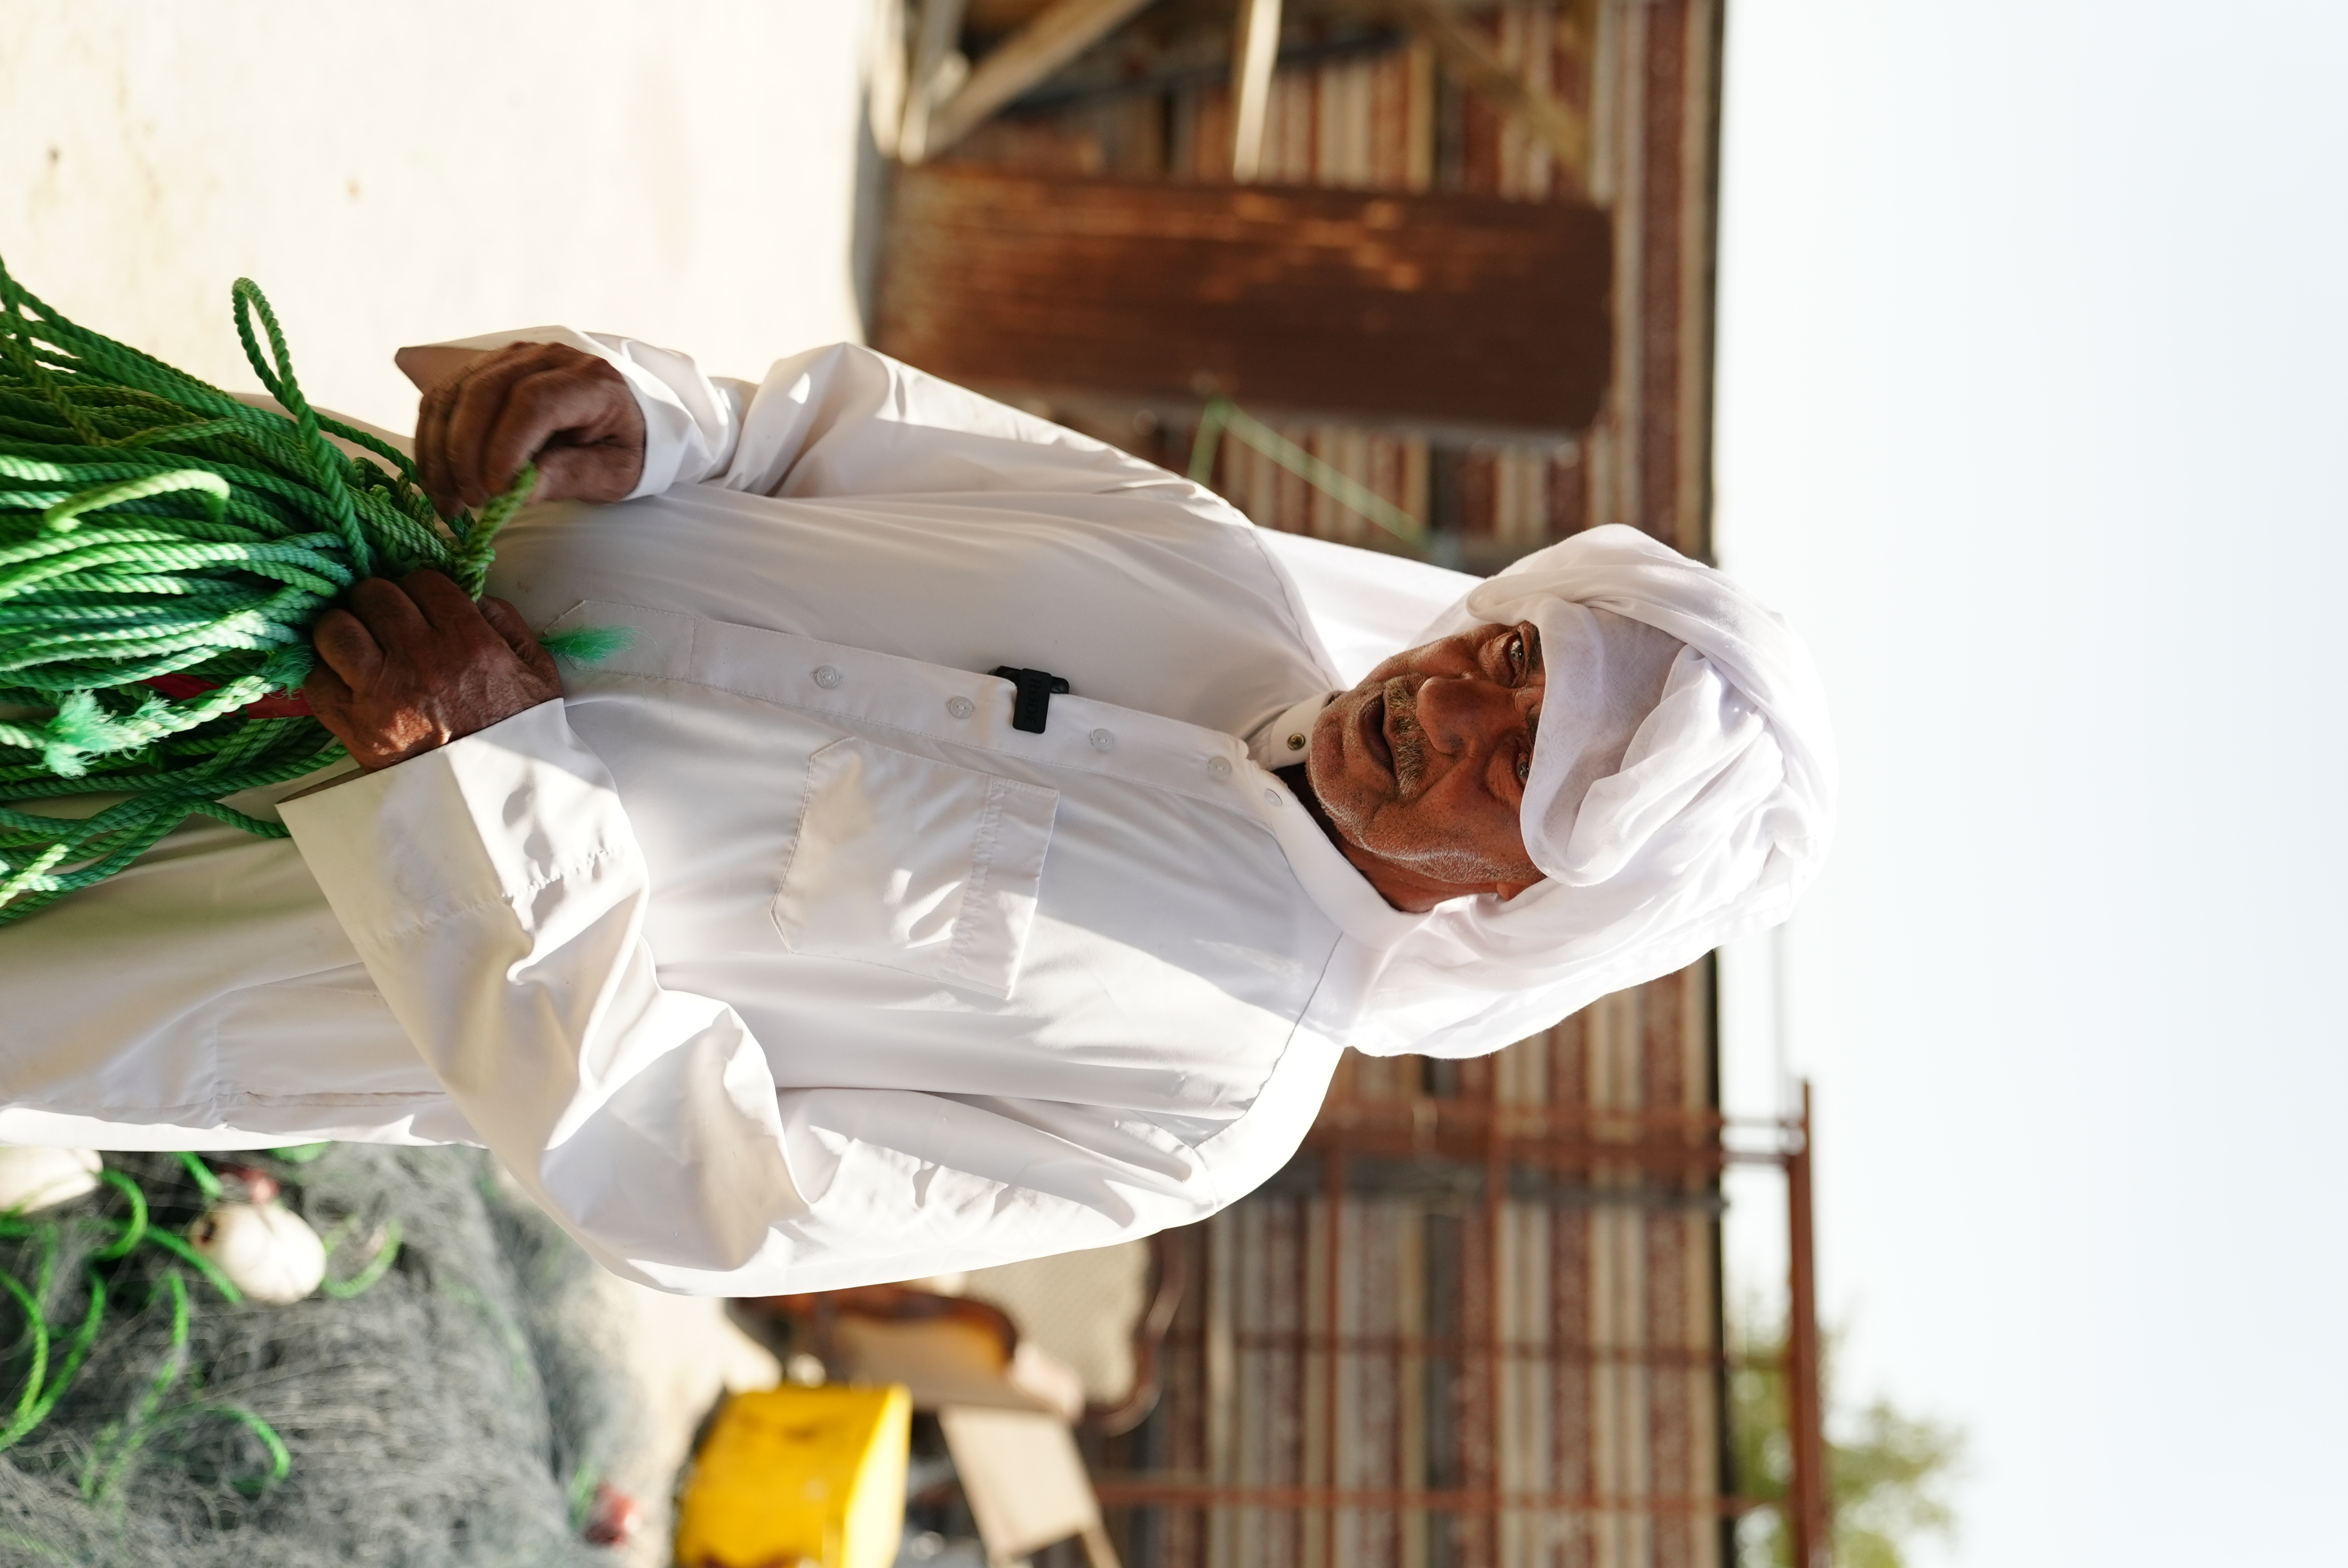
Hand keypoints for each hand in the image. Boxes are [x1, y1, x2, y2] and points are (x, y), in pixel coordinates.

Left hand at [305, 571, 562, 770]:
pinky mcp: (354, 726)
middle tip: (384, 622)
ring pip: (335, 629)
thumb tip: (473, 597)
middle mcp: (420, 658)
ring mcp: (381, 692)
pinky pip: (317, 680)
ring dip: (342, 630)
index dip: (418, 589)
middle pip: (372, 595)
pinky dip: (326, 676)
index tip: (420, 605)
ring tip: (356, 644)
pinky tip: (345, 682)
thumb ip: (509, 625)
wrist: (495, 801)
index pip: (422, 580)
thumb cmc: (519, 736)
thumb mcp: (538, 675)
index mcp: (469, 642)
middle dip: (378, 602)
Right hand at [404, 341, 644, 516]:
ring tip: (449, 500)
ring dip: (441, 451)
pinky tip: (439, 479)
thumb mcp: (615, 472)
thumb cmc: (623, 448)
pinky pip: (443, 397)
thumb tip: (518, 490)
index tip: (495, 491)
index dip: (507, 446)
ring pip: (456, 393)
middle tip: (469, 501)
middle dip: (466, 452)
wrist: (622, 419)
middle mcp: (548, 357)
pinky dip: (432, 440)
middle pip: (486, 392)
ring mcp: (512, 357)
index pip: (535, 402)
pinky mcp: (485, 368)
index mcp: (591, 380)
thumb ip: (572, 476)